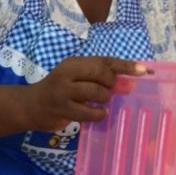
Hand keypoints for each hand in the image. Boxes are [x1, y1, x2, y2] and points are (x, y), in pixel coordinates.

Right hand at [23, 56, 145, 131]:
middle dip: (112, 83)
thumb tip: (131, 84)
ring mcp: (63, 92)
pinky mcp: (61, 109)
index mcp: (73, 63)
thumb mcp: (77, 79)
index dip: (125, 65)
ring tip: (102, 102)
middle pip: (100, 73)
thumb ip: (101, 80)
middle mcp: (67, 74)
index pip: (103, 60)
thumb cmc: (59, 91)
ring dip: (105, 98)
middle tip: (114, 90)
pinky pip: (88, 112)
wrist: (31, 105)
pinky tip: (99, 113)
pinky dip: (98, 114)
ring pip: (95, 92)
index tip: (145, 71)